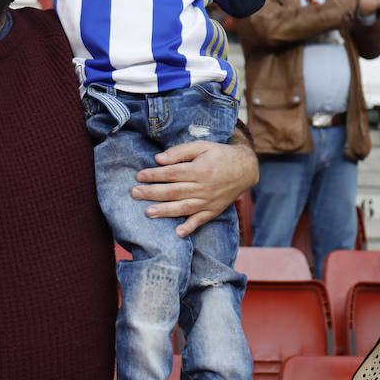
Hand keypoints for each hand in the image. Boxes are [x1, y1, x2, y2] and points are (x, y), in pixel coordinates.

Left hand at [132, 139, 257, 236]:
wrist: (245, 169)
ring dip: (165, 211)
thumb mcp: (203, 146)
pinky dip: (190, 227)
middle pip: (174, 191)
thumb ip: (181, 152)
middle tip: (135, 193)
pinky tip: (178, 233)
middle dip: (152, 192)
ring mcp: (209, 200)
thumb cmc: (220, 155)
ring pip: (184, 207)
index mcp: (200, 169)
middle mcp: (203, 187)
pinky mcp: (214, 210)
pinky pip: (201, 220)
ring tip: (148, 213)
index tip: (139, 176)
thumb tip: (159, 159)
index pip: (172, 173)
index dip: (154, 175)